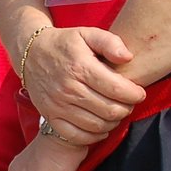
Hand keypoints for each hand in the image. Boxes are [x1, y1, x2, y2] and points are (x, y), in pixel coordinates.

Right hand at [21, 26, 143, 142]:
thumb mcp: (87, 33)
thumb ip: (110, 42)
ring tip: (115, 111)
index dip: (135, 94)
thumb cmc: (64, 44)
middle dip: (126, 108)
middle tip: (128, 103)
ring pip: (97, 125)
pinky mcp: (51, 116)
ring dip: (113, 122)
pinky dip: (94, 135)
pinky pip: (78, 136)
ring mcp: (58, 105)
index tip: (139, 93)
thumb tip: (128, 57)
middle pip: (110, 110)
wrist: (31, 53)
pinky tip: (100, 125)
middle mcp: (68, 88)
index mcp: (80, 67)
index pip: (117, 90)